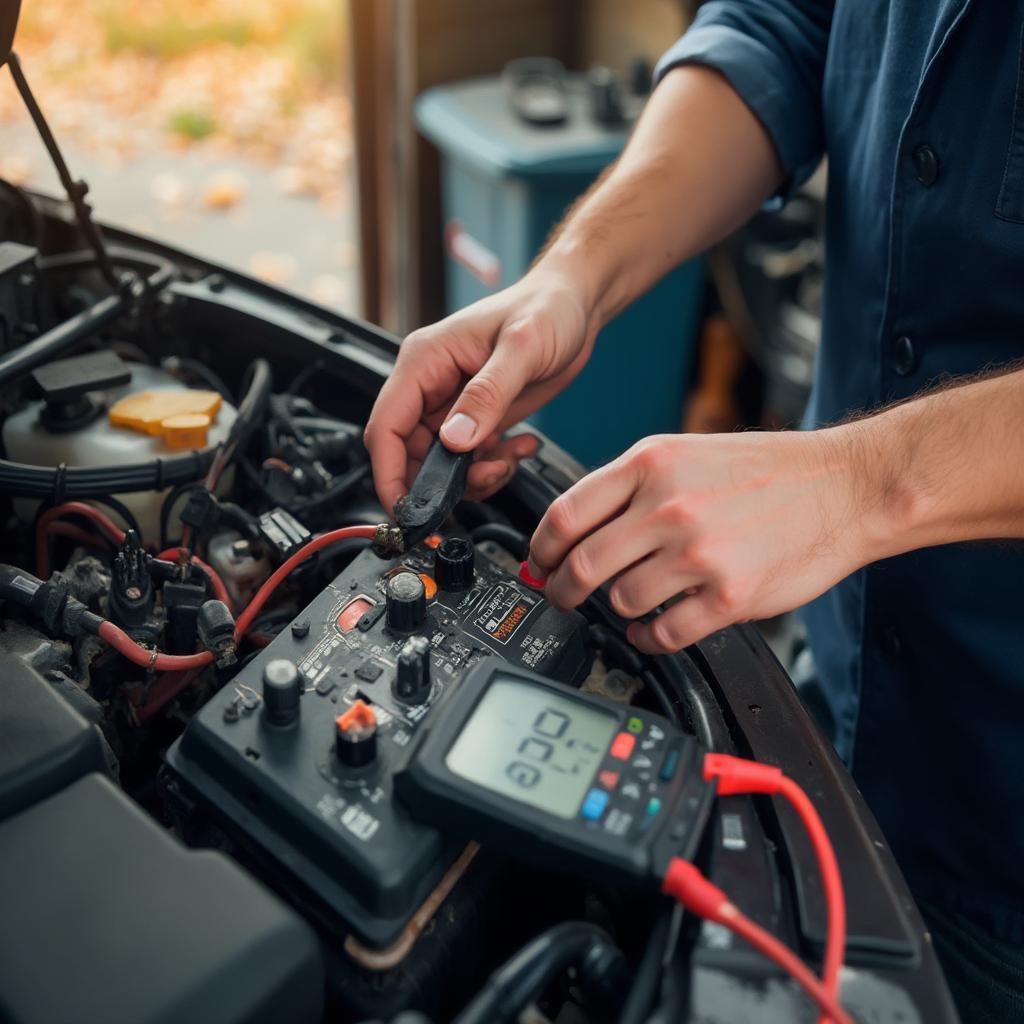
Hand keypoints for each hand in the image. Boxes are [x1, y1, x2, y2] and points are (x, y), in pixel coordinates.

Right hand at [364, 266, 599, 511]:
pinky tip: (520, 447)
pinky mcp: (478, 418)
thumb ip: (487, 395)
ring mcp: (454, 404)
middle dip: (440, 481)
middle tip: (481, 482)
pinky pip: (471, 460)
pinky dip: (494, 466)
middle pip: (410, 454)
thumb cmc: (546, 307)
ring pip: (442, 464)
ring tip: (508, 460)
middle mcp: (431, 385)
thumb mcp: (521, 348)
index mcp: (424, 361)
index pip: (387, 427)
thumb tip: (456, 439)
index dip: (389, 474)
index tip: (406, 508)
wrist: (576, 306)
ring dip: (473, 476)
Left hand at [527, 430, 878, 653]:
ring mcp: (698, 553)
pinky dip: (647, 638)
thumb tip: (579, 526)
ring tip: (627, 604)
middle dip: (561, 591)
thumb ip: (632, 486)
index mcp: (651, 464)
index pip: (565, 514)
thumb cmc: (769, 470)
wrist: (844, 487)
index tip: (539, 563)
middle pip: (583, 566)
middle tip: (562, 598)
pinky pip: (663, 633)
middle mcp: (668, 507)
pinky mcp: (729, 595)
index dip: (540, 549)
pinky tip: (652, 629)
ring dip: (615, 611)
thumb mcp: (686, 452)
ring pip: (620, 601)